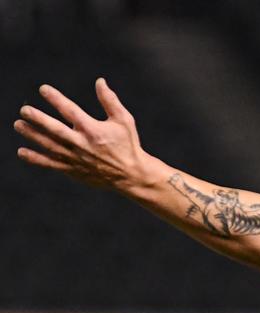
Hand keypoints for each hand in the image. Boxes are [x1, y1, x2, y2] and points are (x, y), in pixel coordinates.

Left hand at [14, 79, 153, 190]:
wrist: (131, 175)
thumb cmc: (128, 145)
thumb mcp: (124, 120)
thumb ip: (110, 101)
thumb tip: (99, 81)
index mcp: (93, 130)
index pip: (70, 111)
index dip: (55, 99)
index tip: (43, 89)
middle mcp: (82, 144)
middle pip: (55, 130)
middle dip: (38, 119)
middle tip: (24, 110)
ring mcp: (76, 159)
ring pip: (50, 146)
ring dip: (33, 136)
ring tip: (19, 126)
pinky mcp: (74, 170)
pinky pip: (51, 164)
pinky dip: (36, 159)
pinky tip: (22, 152)